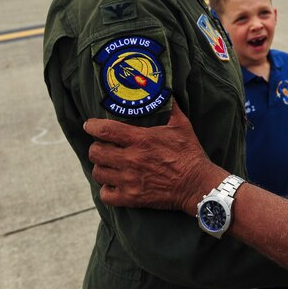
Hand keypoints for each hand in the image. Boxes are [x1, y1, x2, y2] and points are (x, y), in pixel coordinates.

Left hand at [85, 103, 224, 214]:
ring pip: (98, 172)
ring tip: (109, 165)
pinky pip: (105, 194)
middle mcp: (131, 159)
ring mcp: (129, 180)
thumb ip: (171, 108)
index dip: (92, 126)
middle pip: (95, 152)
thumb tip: (164, 91)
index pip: (105, 130)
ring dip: (102, 167)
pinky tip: (114, 184)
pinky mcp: (132, 197)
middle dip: (97, 147)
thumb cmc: (190, 153)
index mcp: (141, 140)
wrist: (197, 184)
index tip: (90, 125)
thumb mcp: (182, 126)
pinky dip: (107, 189)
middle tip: (104, 146)